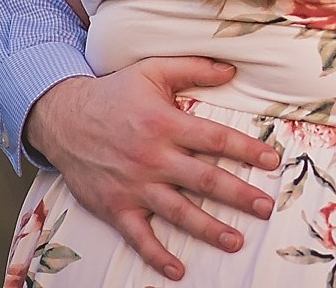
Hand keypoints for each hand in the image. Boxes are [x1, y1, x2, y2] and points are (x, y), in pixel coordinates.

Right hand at [23, 59, 280, 280]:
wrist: (62, 119)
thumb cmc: (114, 93)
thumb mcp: (153, 70)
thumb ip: (195, 67)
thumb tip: (233, 69)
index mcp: (166, 124)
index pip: (217, 139)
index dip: (247, 150)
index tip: (273, 161)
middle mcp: (153, 158)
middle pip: (205, 180)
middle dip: (239, 195)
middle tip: (265, 207)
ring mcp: (134, 186)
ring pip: (178, 212)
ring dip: (209, 229)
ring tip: (237, 240)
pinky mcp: (115, 207)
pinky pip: (138, 237)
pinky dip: (157, 256)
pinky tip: (178, 270)